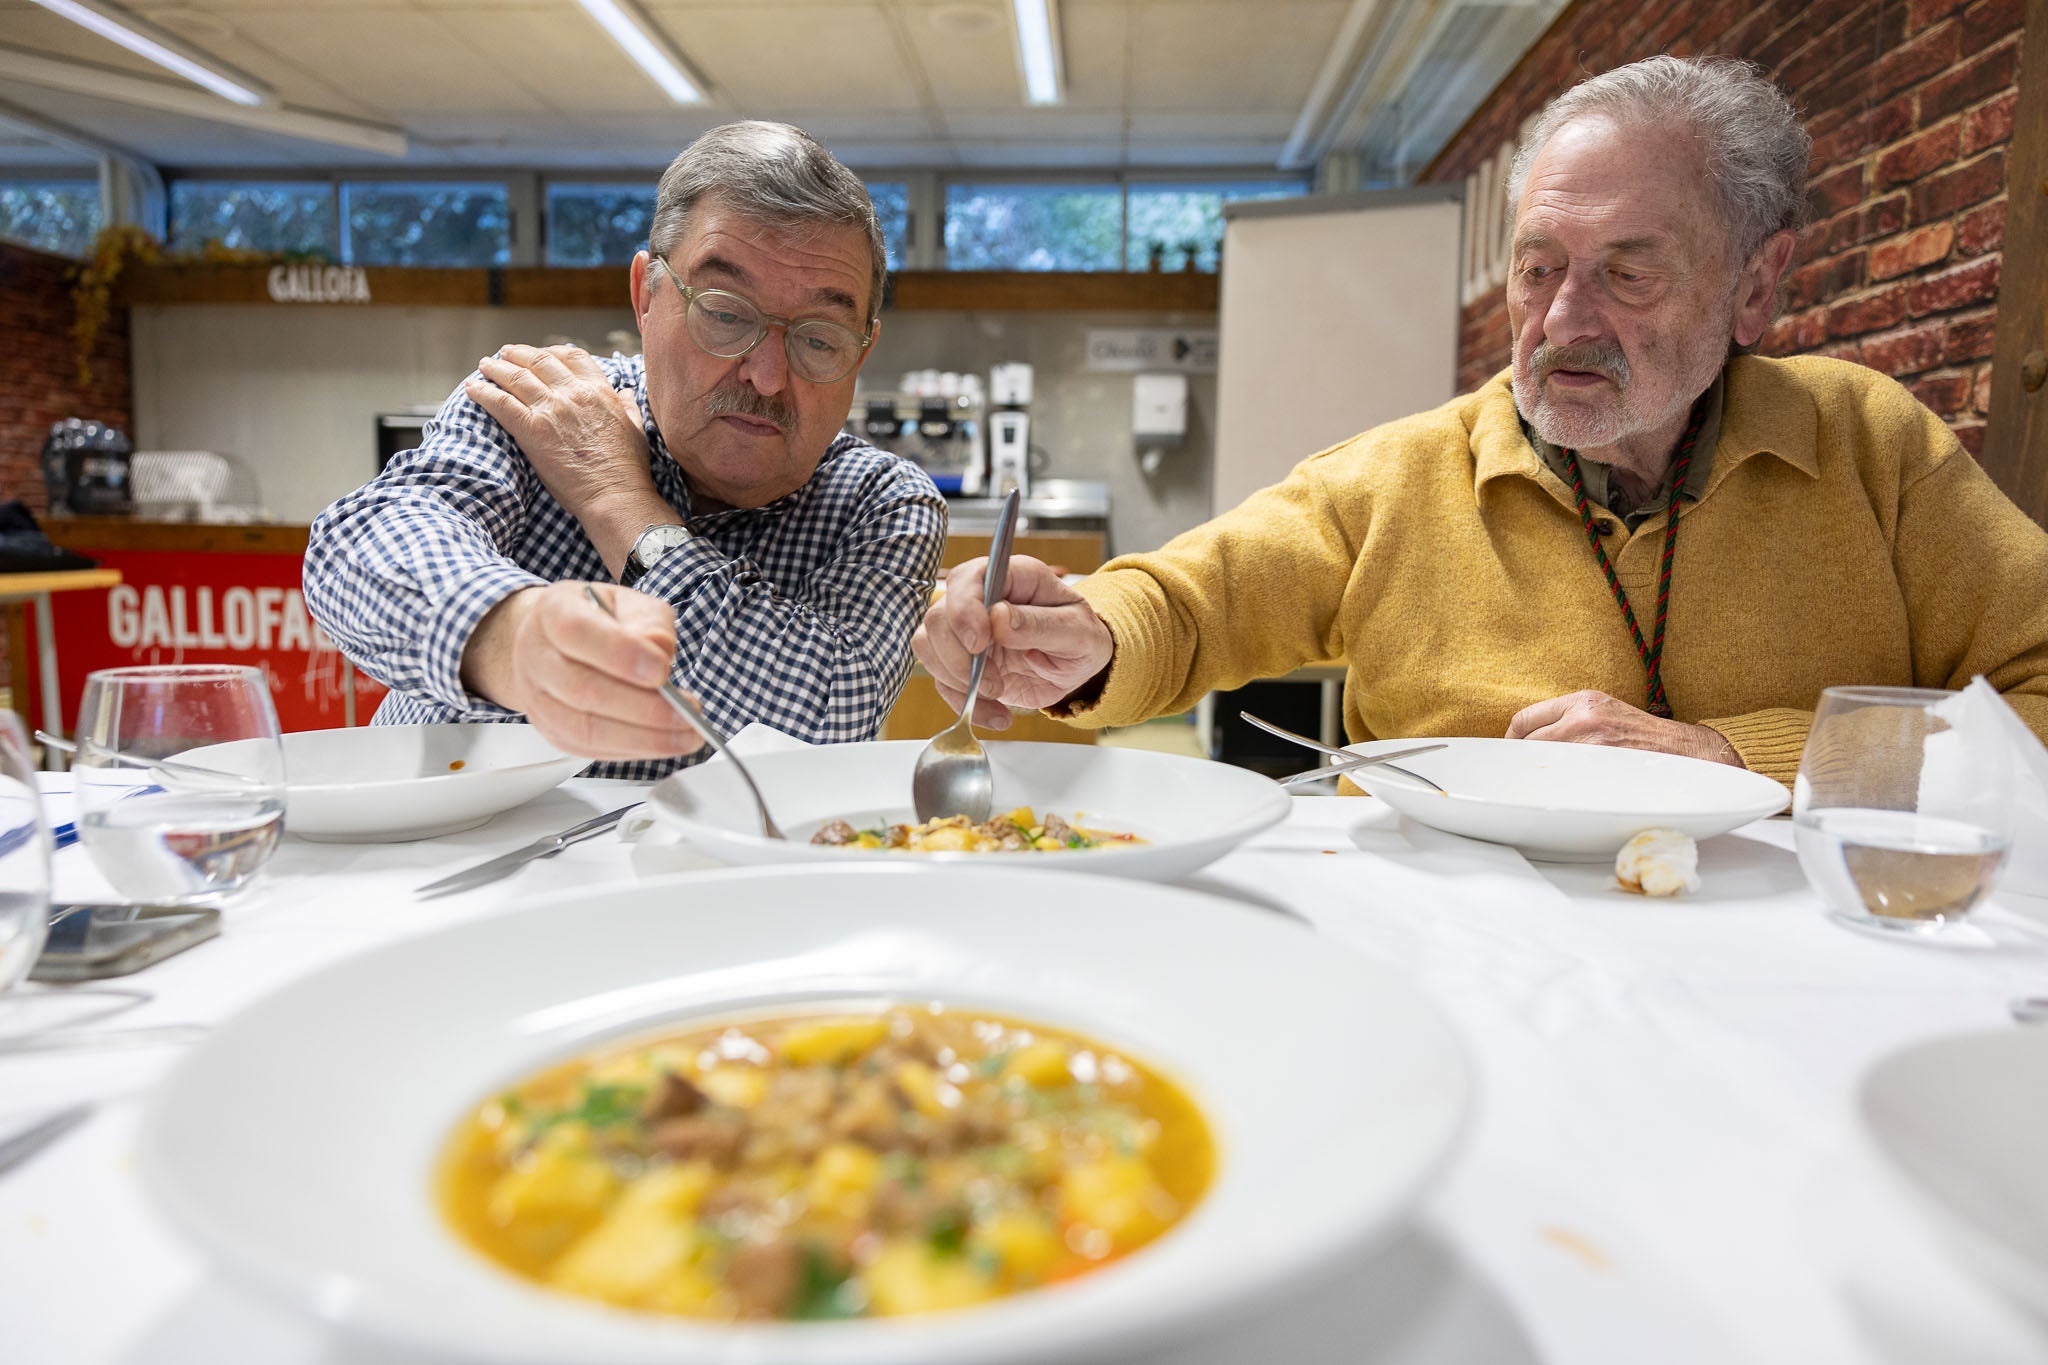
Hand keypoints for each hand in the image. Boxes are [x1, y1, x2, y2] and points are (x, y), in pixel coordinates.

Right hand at [461, 581, 703, 760]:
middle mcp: (538, 657)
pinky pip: (589, 750)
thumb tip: (659, 650)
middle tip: (686, 713)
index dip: (621, 654)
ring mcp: (540, 699)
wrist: (552, 640)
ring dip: (642, 739)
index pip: (577, 632)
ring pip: (585, 729)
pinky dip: (631, 750)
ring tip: (684, 735)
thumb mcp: (626, 602)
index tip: (662, 670)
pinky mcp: (552, 731)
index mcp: (553, 612)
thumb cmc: (595, 618)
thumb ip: (648, 622)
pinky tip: (660, 743)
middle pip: (583, 690)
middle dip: (643, 708)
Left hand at [466, 344, 656, 526]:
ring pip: (516, 377)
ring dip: (497, 368)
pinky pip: (501, 403)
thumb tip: (626, 392)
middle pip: (539, 361)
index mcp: (599, 390)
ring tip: (485, 366)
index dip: (553, 350)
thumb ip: (628, 406)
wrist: (615, 494)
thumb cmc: (627, 469)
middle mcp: (573, 393)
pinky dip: (484, 392)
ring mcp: (551, 409)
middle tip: (505, 353)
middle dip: (518, 354)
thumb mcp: (636, 429)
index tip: (541, 353)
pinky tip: (472, 388)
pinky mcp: (532, 429)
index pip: (572, 356)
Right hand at [911, 555, 1112, 728]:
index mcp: (1013, 576)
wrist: (1077, 667)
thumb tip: (998, 617)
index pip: (967, 579)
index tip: (979, 644)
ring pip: (928, 645)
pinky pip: (940, 679)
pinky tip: (996, 713)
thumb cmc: (1081, 639)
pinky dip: (963, 702)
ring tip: (997, 696)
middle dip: (959, 657)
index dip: (964, 611)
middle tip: (994, 683)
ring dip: (957, 680)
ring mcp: (965, 627)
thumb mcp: (1078, 633)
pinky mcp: (959, 658)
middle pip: (938, 616)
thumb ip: (1040, 624)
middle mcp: (981, 596)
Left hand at [1506, 690, 1740, 764]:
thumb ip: (1570, 720)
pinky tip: (1558, 792)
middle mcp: (1583, 719)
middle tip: (1522, 771)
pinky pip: (1562, 780)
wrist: (1684, 752)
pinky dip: (1555, 787)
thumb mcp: (1604, 712)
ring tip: (1539, 783)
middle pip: (1527, 742)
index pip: (1525, 718)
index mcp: (1582, 701)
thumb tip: (1532, 740)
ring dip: (1537, 774)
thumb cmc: (1642, 736)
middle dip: (1521, 758)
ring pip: (1542, 762)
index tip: (1511, 749)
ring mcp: (1591, 745)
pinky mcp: (1599, 769)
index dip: (1513, 738)